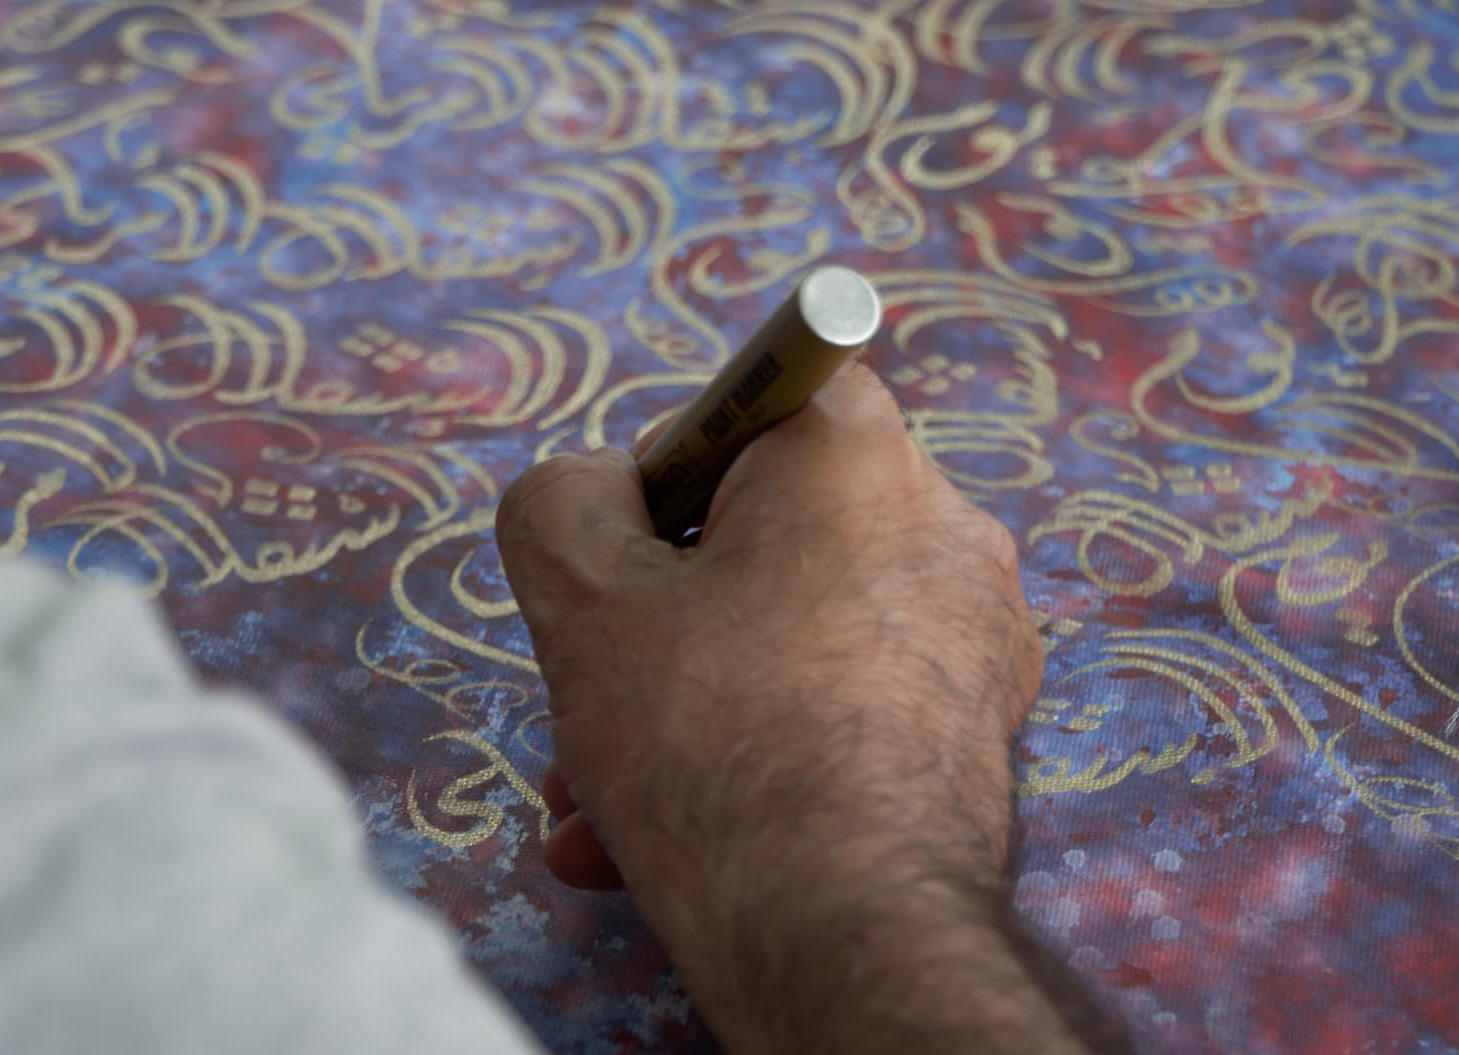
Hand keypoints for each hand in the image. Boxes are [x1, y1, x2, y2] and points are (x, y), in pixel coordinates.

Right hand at [495, 365, 1061, 1052]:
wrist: (839, 927)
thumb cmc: (708, 739)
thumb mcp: (580, 593)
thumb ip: (560, 499)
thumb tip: (593, 493)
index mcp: (858, 458)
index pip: (757, 401)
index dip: (667, 469)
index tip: (624, 557)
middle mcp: (943, 527)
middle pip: (759, 540)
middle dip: (649, 628)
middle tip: (586, 701)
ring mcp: (973, 636)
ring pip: (786, 639)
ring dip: (677, 708)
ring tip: (594, 805)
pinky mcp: (977, 731)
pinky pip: (837, 706)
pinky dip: (754, 749)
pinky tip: (656, 837)